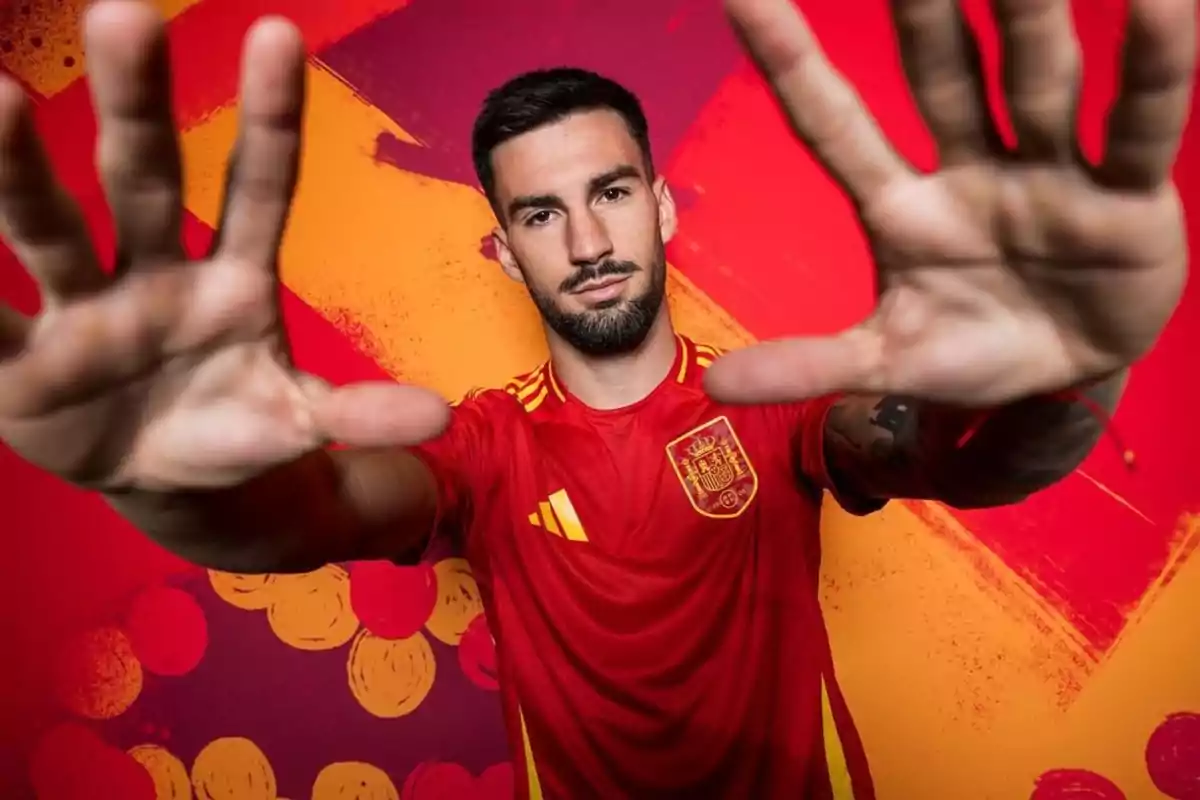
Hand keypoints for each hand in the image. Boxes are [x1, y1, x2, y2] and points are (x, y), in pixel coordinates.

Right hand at [0, 2, 447, 491]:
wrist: (162, 474)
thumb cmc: (234, 424)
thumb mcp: (296, 420)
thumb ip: (355, 413)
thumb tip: (439, 416)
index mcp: (234, 282)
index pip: (260, 188)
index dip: (270, 120)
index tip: (279, 35)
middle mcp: (154, 271)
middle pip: (144, 180)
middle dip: (135, 105)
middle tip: (127, 15)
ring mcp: (84, 307)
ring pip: (51, 226)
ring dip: (19, 167)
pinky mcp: (22, 360)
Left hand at [705, 0, 1194, 406]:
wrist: (1063, 377)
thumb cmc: (969, 351)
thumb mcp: (886, 362)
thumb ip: (810, 363)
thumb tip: (715, 385)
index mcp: (900, 205)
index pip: (831, 121)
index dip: (790, 60)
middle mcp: (970, 168)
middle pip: (941, 75)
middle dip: (923, 8)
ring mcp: (1050, 173)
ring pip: (1037, 81)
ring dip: (1032, 16)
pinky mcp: (1127, 196)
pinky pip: (1138, 126)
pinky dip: (1154, 70)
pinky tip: (1164, 4)